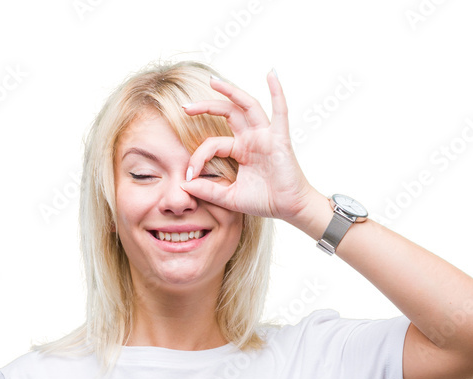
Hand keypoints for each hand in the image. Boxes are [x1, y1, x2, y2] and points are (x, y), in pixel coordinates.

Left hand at [180, 68, 315, 222]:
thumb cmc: (264, 201)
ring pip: (247, 106)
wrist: (288, 209)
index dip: (198, 158)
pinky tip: (272, 74)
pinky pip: (280, 111)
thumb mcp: (230, 197)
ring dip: (231, 92)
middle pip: (227, 113)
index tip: (187, 175)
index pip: (213, 144)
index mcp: (240, 150)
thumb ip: (208, 190)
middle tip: (185, 106)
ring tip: (213, 81)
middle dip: (206, 106)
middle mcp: (251, 138)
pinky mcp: (279, 139)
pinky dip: (277, 92)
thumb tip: (183, 184)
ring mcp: (265, 136)